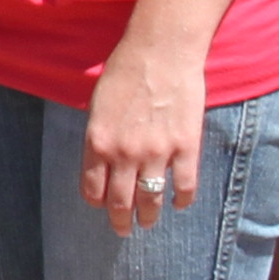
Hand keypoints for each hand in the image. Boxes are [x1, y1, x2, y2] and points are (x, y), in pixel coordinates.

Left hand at [80, 32, 211, 233]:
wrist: (160, 50)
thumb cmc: (124, 71)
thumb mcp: (98, 106)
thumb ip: (100, 137)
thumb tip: (102, 163)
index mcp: (98, 142)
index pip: (93, 190)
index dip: (98, 203)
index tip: (102, 207)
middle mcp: (124, 153)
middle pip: (121, 202)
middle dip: (121, 221)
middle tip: (124, 229)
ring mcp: (156, 152)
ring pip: (151, 200)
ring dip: (149, 216)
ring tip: (148, 222)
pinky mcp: (186, 146)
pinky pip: (184, 186)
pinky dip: (182, 200)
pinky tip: (180, 203)